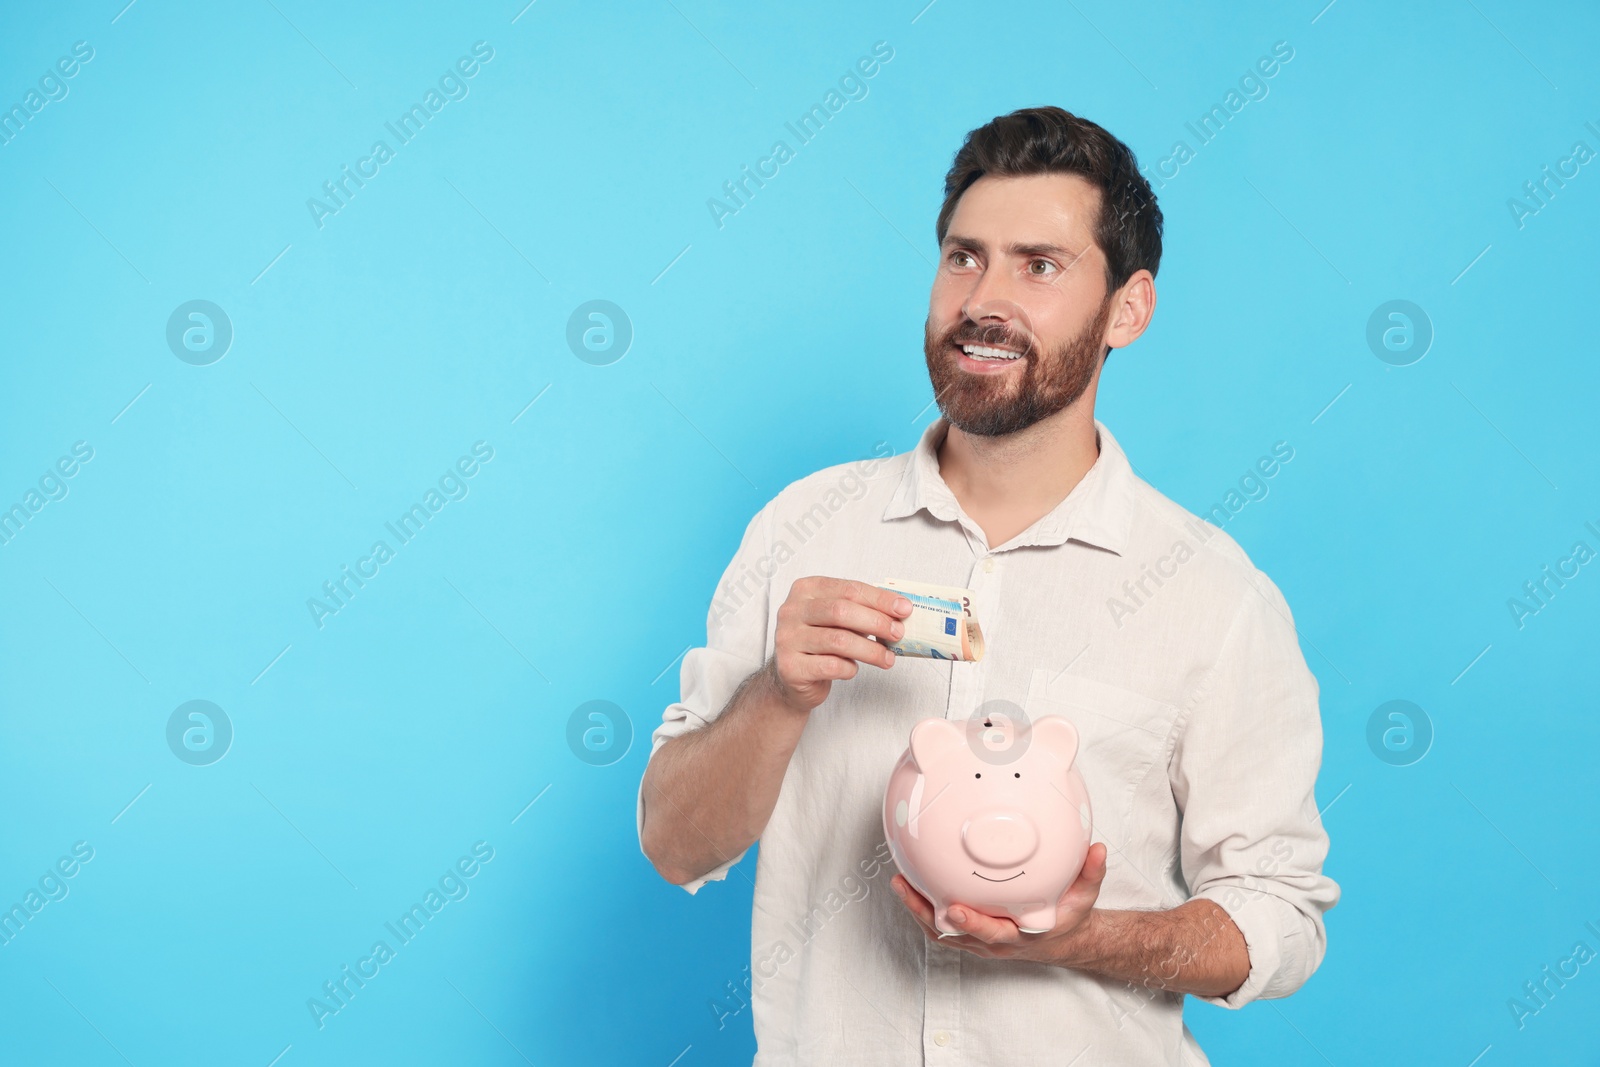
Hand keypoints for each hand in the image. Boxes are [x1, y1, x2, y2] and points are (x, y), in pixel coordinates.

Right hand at [765, 577, 912, 713]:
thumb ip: (863, 611)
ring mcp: (787, 638)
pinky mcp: (790, 667)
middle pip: (841, 611)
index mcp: (806, 589)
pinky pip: (830, 666)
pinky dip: (849, 668)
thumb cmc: (821, 643)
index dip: (879, 599)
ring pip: (838, 640)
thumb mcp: (839, 620)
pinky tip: (853, 668)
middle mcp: (791, 610)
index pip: (848, 588)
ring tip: (887, 658)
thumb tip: (900, 611)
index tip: (904, 609)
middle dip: (876, 622)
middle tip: (898, 633)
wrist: (792, 677)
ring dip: (870, 650)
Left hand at [889, 843, 1108, 962]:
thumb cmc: (1068, 916)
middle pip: (954, 934)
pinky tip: (911, 884)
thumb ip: (1091, 873)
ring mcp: (980, 941)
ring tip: (898, 882)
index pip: (993, 934)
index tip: (955, 909)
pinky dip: (924, 908)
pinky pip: (942, 926)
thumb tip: (1097, 849)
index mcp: (1021, 935)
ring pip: (942, 932)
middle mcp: (996, 942)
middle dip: (927, 913)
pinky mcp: (971, 934)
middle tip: (905, 888)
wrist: (1062, 939)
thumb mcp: (1086, 897)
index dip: (973, 924)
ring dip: (917, 910)